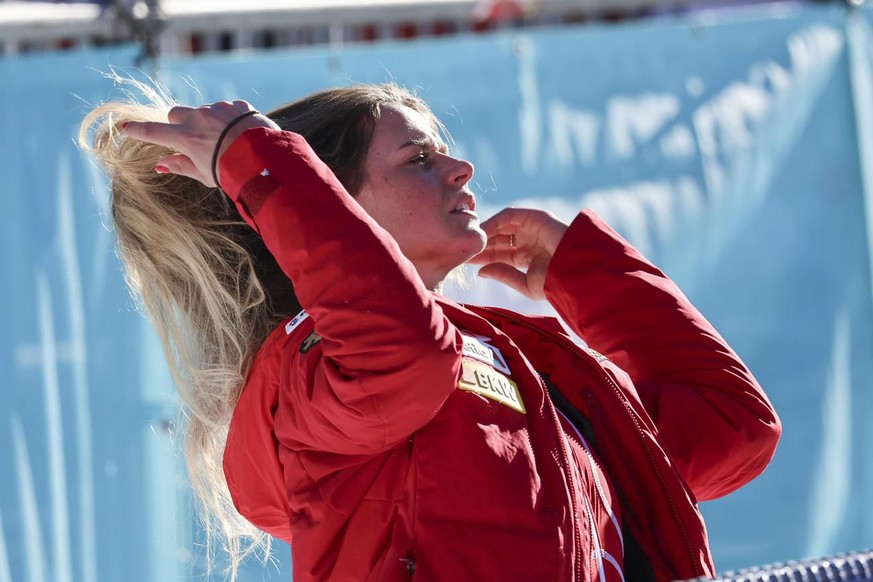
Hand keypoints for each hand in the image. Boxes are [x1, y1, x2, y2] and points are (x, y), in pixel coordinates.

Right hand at [122, 100, 278, 186]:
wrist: (265, 159)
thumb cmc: (232, 172)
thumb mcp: (204, 175)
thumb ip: (181, 166)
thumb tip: (161, 165)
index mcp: (186, 137)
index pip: (154, 132)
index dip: (138, 130)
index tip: (125, 127)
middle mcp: (199, 118)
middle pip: (176, 114)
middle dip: (179, 124)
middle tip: (190, 139)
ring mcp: (219, 109)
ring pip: (204, 111)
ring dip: (207, 122)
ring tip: (225, 142)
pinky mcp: (238, 106)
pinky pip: (228, 109)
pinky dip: (229, 119)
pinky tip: (240, 133)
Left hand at [470, 207, 567, 299]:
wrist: (576, 272)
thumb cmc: (554, 283)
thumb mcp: (524, 284)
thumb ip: (502, 275)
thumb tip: (480, 271)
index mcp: (527, 258)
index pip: (499, 255)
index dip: (482, 257)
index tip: (465, 261)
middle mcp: (528, 241)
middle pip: (497, 240)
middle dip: (481, 244)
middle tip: (463, 249)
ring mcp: (532, 229)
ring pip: (501, 227)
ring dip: (485, 232)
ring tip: (471, 241)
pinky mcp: (535, 217)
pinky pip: (510, 216)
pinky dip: (495, 221)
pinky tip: (483, 232)